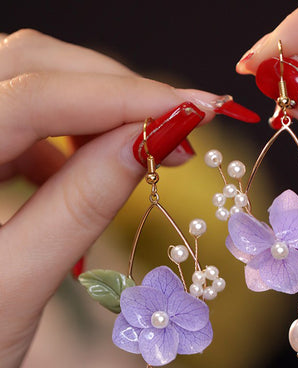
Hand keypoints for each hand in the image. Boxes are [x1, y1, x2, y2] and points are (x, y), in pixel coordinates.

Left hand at [0, 29, 253, 367]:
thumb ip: (79, 208)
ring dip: (99, 109)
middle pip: (31, 68)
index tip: (194, 109)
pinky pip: (24, 119)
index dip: (123, 97)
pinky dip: (73, 134)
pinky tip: (89, 169)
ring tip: (145, 150)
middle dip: (116, 92)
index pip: (32, 97)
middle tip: (179, 128)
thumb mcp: (18, 283)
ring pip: (31, 84)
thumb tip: (147, 144)